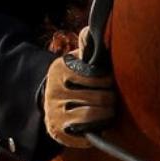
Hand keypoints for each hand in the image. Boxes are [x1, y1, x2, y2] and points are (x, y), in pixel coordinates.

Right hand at [43, 29, 115, 147]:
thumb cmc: (73, 79)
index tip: (108, 81)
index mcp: (60, 69)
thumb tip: (91, 30)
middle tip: (111, 97)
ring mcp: (55, 111)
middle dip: (110, 97)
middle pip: (100, 96)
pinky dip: (98, 126)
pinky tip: (100, 122)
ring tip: (108, 109)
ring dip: (107, 113)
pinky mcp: (58, 130)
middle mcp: (55, 90)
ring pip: (95, 113)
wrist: (49, 103)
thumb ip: (86, 46)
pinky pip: (87, 129)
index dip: (108, 80)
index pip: (97, 75)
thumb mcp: (76, 59)